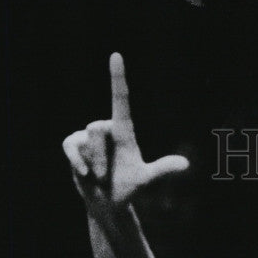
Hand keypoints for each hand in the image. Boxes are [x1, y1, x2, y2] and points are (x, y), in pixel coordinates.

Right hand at [62, 52, 188, 208]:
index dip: (118, 78)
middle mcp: (106, 128)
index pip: (121, 100)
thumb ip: (162, 169)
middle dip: (102, 159)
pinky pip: (71, 146)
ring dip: (94, 164)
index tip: (116, 55)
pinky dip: (77, 162)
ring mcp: (87, 135)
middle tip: (107, 175)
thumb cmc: (128, 188)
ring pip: (86, 140)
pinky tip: (84, 174)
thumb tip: (186, 164)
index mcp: (124, 131)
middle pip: (96, 129)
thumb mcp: (144, 179)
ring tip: (99, 176)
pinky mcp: (73, 143)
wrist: (107, 202)